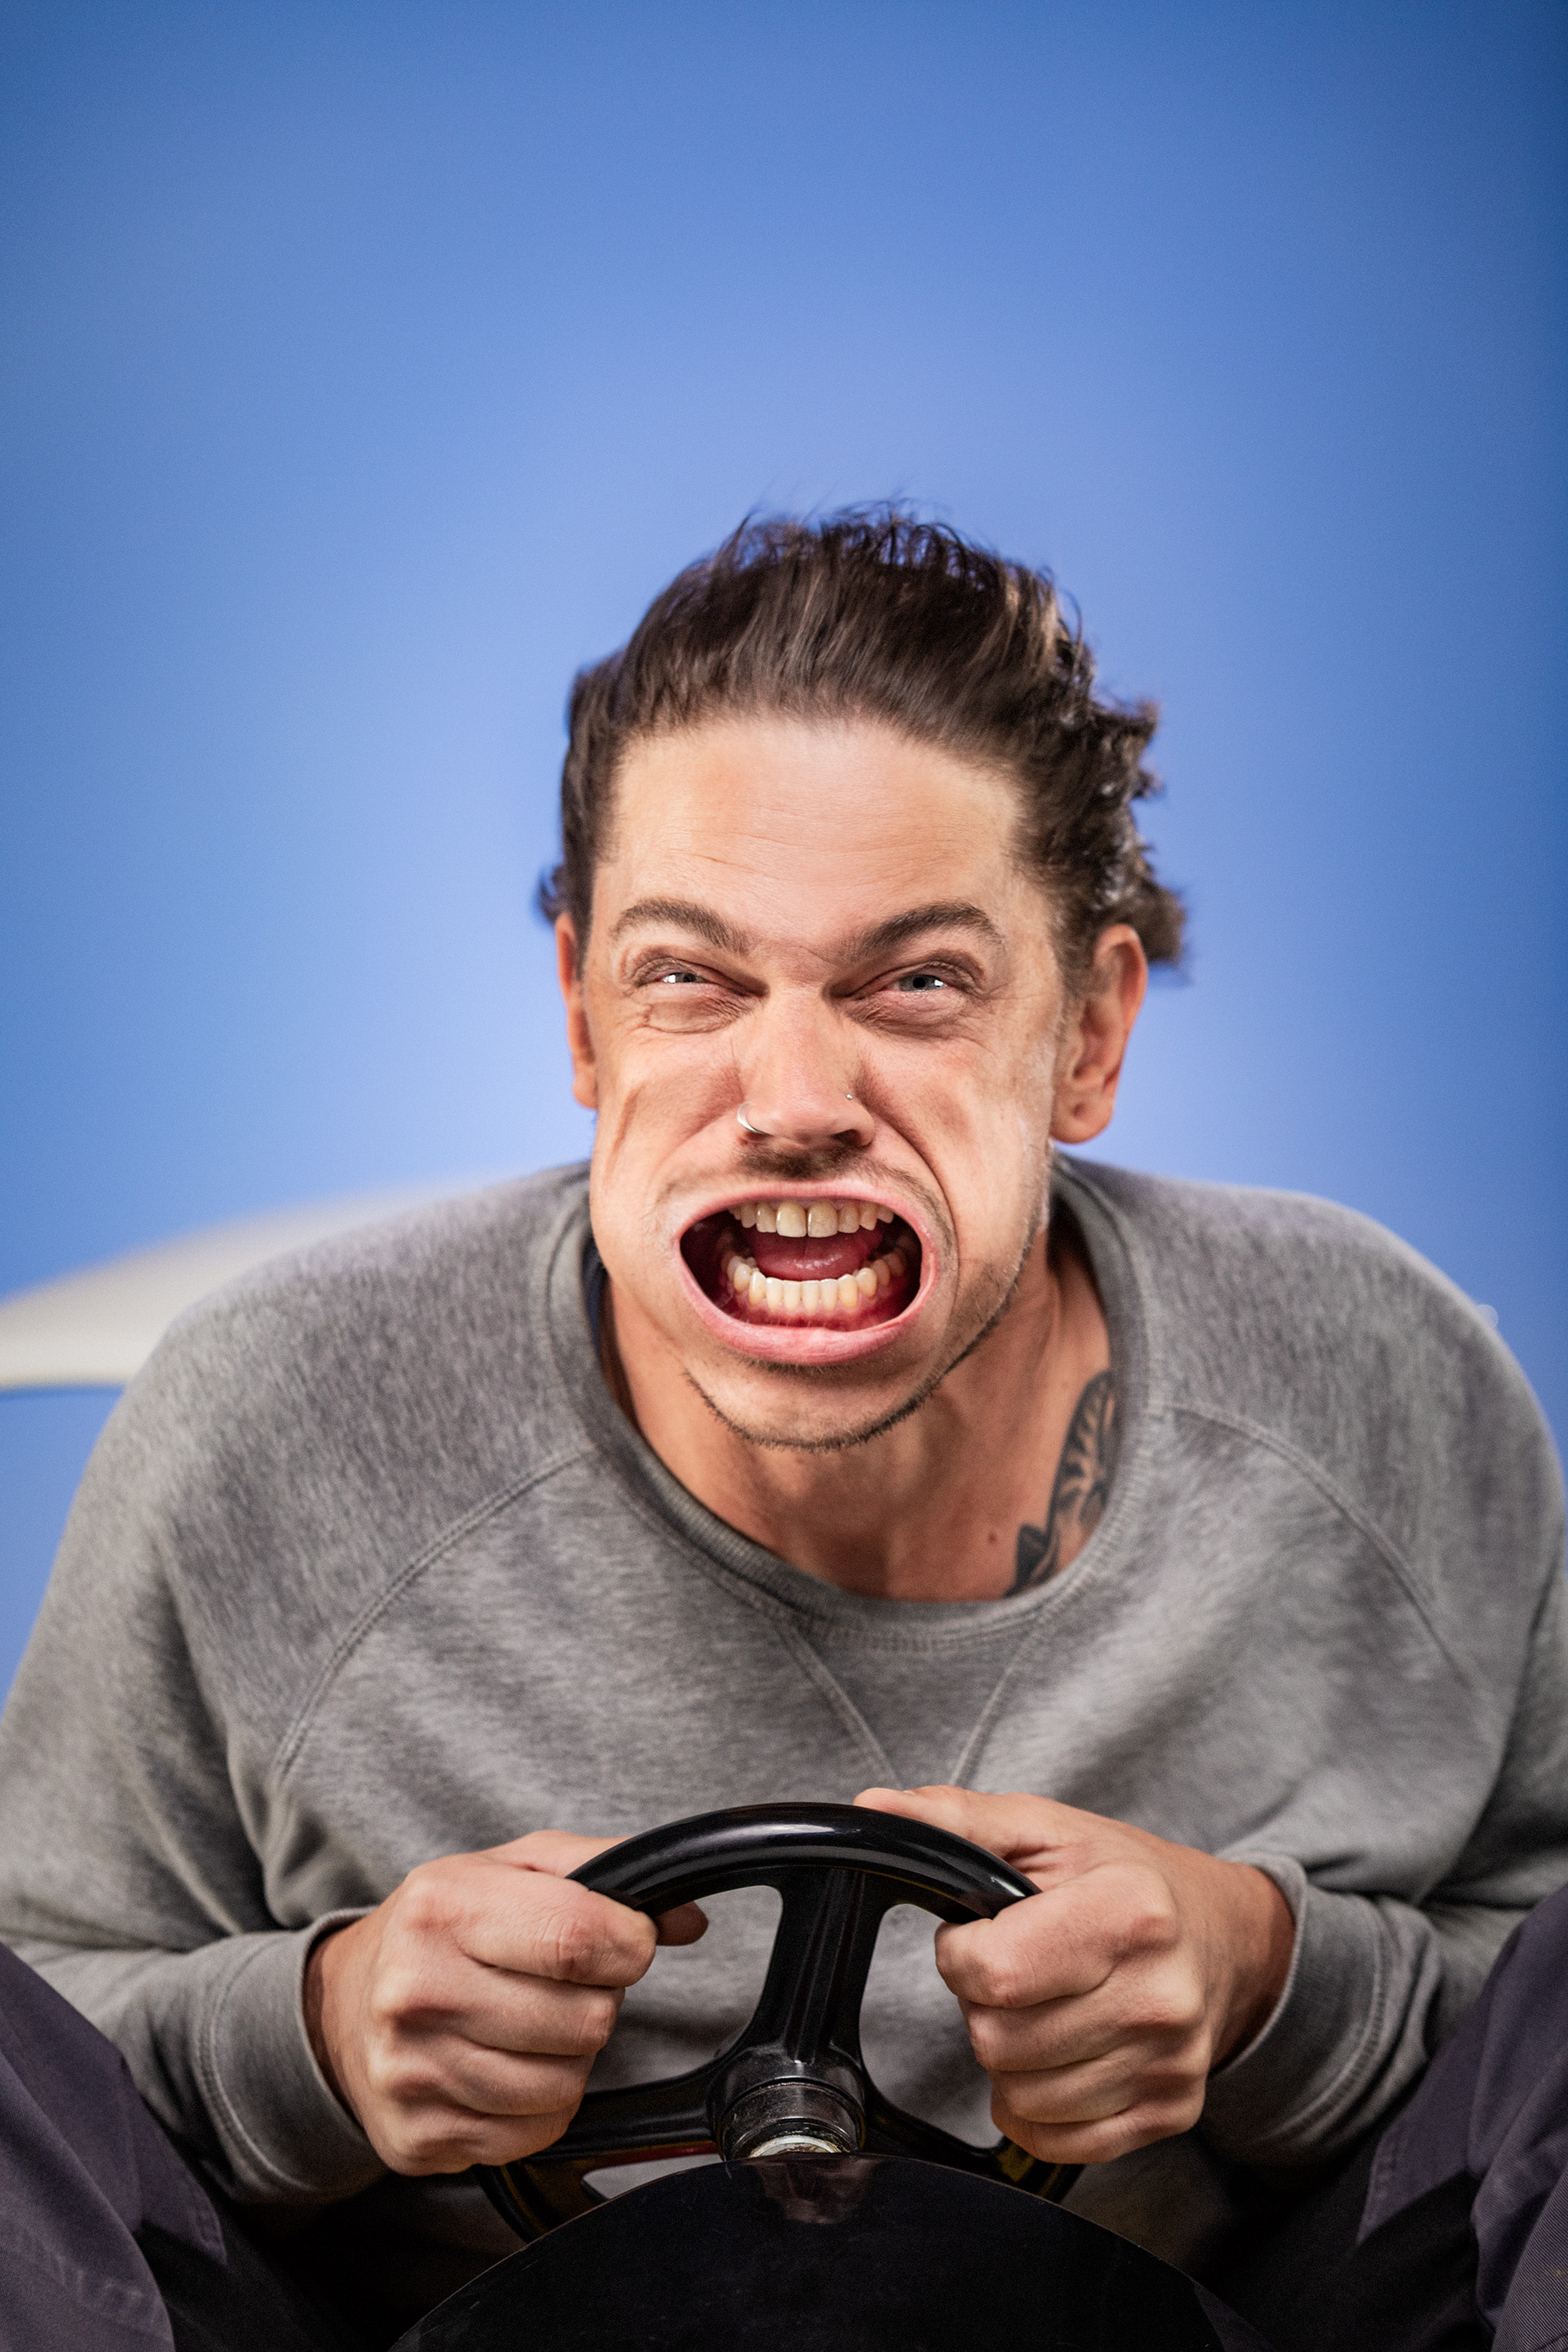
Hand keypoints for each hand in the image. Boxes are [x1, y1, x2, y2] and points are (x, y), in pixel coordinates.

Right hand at [304, 1832, 705, 2173]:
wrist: (341, 2006)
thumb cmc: (441, 1928)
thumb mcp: (511, 1866)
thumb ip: (603, 1869)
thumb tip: (686, 1916)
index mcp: (444, 1907)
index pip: (579, 1938)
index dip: (630, 1942)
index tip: (625, 1940)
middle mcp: (418, 1989)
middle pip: (585, 2019)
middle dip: (596, 1999)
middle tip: (559, 1983)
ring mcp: (413, 2070)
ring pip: (567, 2085)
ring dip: (570, 2055)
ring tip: (532, 2023)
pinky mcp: (419, 2136)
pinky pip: (535, 2133)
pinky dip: (541, 2105)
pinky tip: (508, 2066)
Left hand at [855, 1786, 1293, 2163]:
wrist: (1222, 1934)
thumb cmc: (1124, 1877)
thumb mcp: (1044, 1828)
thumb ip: (956, 1819)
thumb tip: (875, 1807)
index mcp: (1131, 1912)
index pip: (995, 1974)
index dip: (962, 1954)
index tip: (984, 1932)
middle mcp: (1160, 1995)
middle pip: (1000, 2042)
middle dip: (985, 2005)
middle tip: (1020, 1970)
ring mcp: (1171, 2063)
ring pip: (1021, 2098)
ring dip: (1009, 2057)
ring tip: (1045, 2006)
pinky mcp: (1172, 2111)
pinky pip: (1057, 2141)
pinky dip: (1037, 2106)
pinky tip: (1060, 2053)